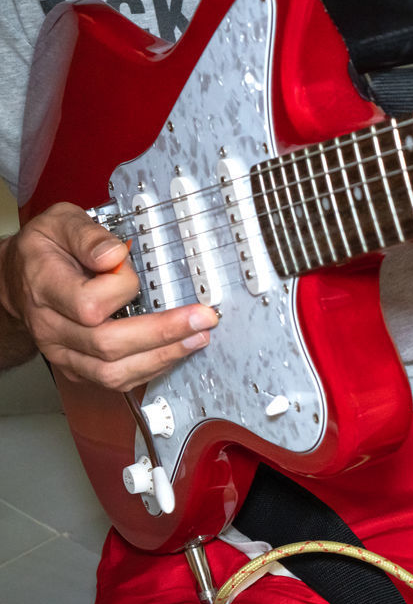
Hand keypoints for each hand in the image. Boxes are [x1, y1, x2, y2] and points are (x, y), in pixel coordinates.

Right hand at [0, 203, 218, 390]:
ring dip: (162, 357)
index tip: (137, 272)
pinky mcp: (77, 368)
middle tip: (201, 319)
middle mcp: (51, 326)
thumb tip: (116, 254)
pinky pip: (115, 380)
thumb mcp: (60, 223)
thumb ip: (87, 235)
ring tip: (197, 338)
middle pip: (108, 345)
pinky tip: (176, 351)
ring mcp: (63, 352)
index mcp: (45, 287)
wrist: (20, 278)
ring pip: (113, 372)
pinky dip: (151, 368)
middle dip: (163, 333)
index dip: (122, 289)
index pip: (88, 304)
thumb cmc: (45, 250)